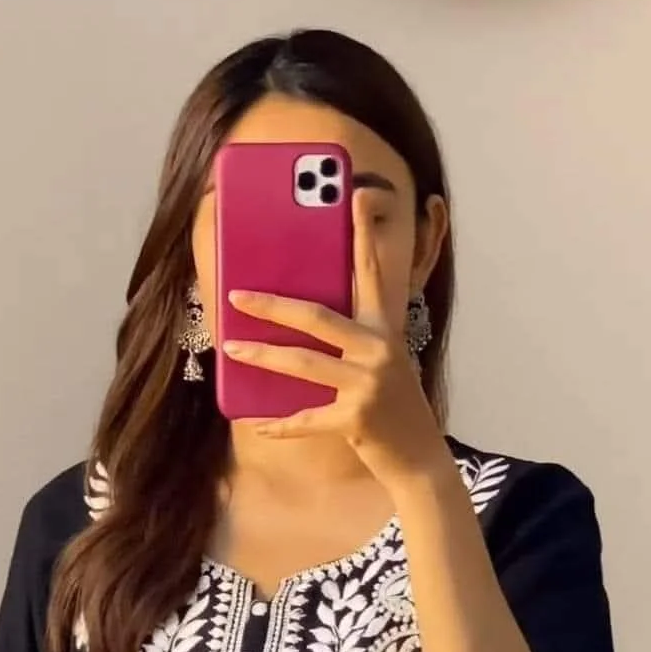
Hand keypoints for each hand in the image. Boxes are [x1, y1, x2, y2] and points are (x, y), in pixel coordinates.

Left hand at [223, 197, 446, 482]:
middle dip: (272, 306)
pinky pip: (306, 418)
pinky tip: (257, 421)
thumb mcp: (382, 363)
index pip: (371, 273)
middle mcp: (378, 350)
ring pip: (302, 364)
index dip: (362, 235)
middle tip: (237, 295)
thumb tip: (298, 324)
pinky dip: (280, 423)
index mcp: (385, 330)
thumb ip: (352, 340)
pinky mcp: (355, 419)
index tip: (355, 195)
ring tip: (231, 346)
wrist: (419, 457)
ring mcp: (367, 385)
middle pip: (316, 317)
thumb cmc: (394, 406)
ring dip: (261, 356)